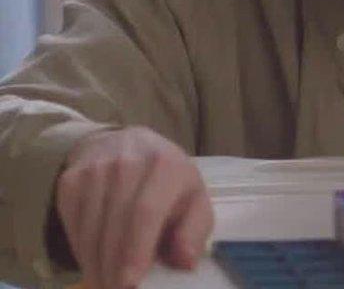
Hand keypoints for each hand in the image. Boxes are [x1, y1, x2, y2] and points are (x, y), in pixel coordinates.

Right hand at [54, 127, 212, 287]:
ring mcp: (94, 170)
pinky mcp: (70, 181)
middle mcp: (127, 162)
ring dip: (95, 263)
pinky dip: (81, 250)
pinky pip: (71, 225)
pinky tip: (94, 260)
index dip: (135, 250)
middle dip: (113, 267)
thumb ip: (194, 230)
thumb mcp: (193, 199)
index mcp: (165, 166)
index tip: (129, 282)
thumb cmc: (167, 182)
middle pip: (114, 225)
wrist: (126, 146)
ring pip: (89, 229)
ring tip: (105, 283)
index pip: (145, 212)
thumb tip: (185, 260)